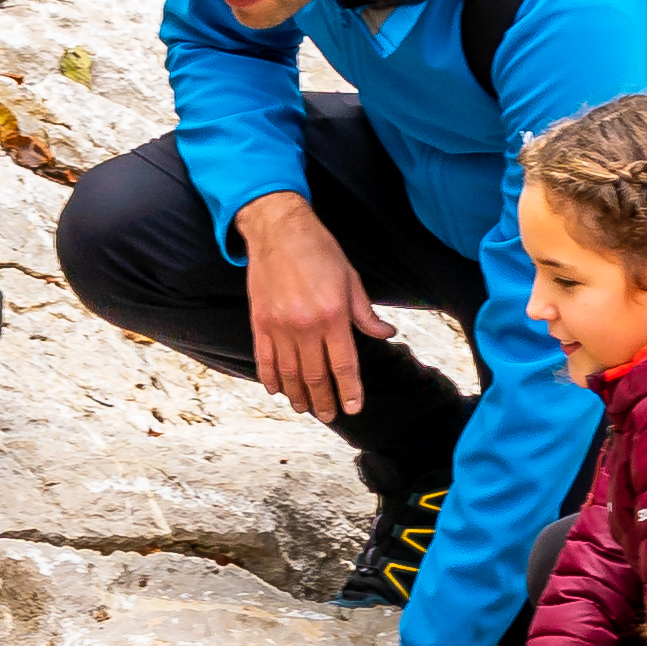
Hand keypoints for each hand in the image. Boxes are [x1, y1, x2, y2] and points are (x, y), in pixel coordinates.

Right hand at [239, 191, 370, 420]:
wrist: (278, 229)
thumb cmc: (319, 250)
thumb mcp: (351, 279)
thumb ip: (365, 314)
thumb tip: (386, 334)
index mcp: (333, 316)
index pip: (344, 365)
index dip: (350, 390)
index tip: (353, 408)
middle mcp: (306, 326)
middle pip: (316, 376)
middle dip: (324, 401)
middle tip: (330, 416)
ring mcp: (280, 326)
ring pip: (290, 373)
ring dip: (298, 396)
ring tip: (305, 409)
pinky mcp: (260, 322)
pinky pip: (265, 359)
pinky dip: (271, 378)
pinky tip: (278, 391)